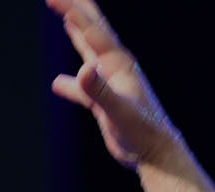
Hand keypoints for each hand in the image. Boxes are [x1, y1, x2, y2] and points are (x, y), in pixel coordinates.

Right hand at [46, 0, 182, 168]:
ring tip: (67, 18)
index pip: (91, 29)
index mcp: (118, 64)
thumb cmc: (142, 133)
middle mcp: (115, 68)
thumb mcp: (118, 111)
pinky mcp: (106, 102)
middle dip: (77, 10)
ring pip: (90, 51)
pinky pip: (85, 85)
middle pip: (94, 30)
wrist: (156, 154)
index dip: (72, 11)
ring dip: (77, 34)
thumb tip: (84, 68)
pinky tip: (57, 83)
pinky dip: (72, 82)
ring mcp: (111, 84)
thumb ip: (100, 90)